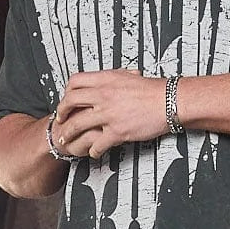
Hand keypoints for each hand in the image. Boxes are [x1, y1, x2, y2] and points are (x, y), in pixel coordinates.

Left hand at [53, 70, 169, 160]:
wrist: (169, 101)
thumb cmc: (153, 90)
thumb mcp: (129, 76)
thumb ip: (114, 78)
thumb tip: (107, 80)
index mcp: (105, 80)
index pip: (75, 82)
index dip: (67, 92)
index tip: (67, 99)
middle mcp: (103, 95)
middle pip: (70, 102)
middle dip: (61, 113)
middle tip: (60, 121)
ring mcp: (108, 114)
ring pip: (77, 125)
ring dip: (69, 134)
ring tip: (67, 140)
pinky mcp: (117, 131)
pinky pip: (97, 143)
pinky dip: (92, 150)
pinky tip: (93, 152)